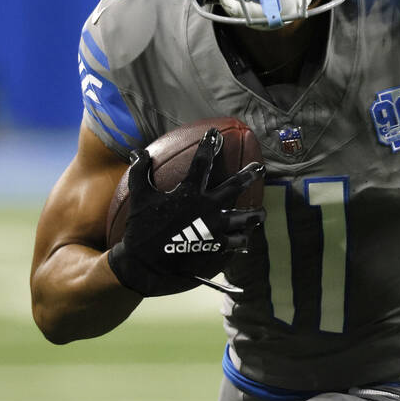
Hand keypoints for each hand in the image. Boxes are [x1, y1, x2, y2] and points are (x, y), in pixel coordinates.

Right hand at [107, 128, 263, 296]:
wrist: (143, 265)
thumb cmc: (140, 229)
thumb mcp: (140, 198)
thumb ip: (140, 173)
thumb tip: (138, 152)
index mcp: (189, 193)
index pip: (202, 163)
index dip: (208, 146)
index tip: (214, 135)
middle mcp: (207, 209)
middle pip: (235, 187)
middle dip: (249, 175)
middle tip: (260, 168)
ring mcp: (215, 229)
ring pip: (245, 219)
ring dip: (255, 215)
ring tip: (261, 213)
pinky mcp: (217, 248)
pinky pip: (236, 243)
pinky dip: (241, 240)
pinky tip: (244, 238)